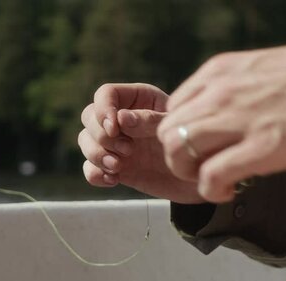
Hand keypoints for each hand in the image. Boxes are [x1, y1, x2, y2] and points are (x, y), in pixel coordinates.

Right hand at [78, 83, 204, 203]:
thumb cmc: (195, 146)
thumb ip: (151, 121)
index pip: (106, 94)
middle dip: (101, 135)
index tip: (114, 128)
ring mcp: (117, 144)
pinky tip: (113, 180)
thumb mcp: (179, 129)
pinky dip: (95, 174)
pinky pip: (89, 168)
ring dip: (96, 154)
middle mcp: (123, 119)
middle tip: (127, 150)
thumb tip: (120, 118)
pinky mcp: (115, 167)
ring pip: (85, 141)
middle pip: (89, 117)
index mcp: (139, 100)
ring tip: (118, 167)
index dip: (103, 109)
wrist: (200, 181)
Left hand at [157, 40, 285, 202]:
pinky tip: (228, 191)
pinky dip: (211, 190)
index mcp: (218, 72)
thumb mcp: (258, 68)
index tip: (201, 145)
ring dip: (190, 174)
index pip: (174, 107)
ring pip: (178, 153)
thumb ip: (231, 88)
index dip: (182, 132)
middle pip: (168, 132)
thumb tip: (219, 114)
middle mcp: (219, 93)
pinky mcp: (258, 148)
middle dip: (179, 155)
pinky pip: (210, 176)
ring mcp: (236, 120)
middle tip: (202, 166)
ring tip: (214, 179)